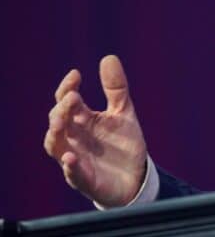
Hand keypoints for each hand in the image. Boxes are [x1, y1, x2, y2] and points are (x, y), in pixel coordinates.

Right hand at [43, 55, 148, 205]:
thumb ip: (116, 88)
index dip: (67, 88)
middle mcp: (74, 138)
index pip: (66, 102)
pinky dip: (70, 167)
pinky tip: (71, 158)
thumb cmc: (123, 144)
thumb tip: (108, 57)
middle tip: (73, 96)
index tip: (76, 74)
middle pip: (57, 122)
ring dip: (56, 134)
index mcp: (82, 121)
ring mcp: (76, 159)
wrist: (136, 176)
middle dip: (62, 109)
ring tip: (62, 121)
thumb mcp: (123, 112)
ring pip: (55, 147)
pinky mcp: (85, 179)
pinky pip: (72, 174)